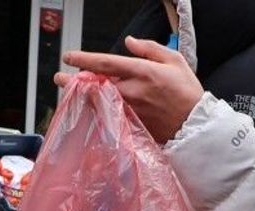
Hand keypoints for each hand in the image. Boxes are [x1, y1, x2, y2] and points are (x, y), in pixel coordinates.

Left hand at [55, 36, 203, 142]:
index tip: (69, 57)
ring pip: (99, 101)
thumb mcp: (174, 60)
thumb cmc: (187, 93)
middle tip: (60, 77)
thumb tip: (129, 42)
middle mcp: (133, 92)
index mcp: (143, 72)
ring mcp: (130, 110)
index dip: (85, 60)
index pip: (107, 63)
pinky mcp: (131, 125)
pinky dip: (96, 110)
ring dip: (82, 96)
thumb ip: (149, 48)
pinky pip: (108, 116)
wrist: (195, 125)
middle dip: (75, 81)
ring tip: (70, 91)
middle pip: (96, 85)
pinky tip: (87, 108)